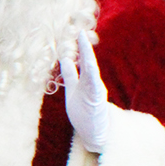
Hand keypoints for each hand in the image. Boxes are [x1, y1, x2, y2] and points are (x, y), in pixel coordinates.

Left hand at [59, 32, 109, 152]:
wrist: (96, 133)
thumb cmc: (85, 113)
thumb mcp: (73, 90)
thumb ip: (71, 74)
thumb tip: (67, 58)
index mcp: (83, 81)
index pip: (80, 62)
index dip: (79, 49)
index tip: (78, 33)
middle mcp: (91, 84)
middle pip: (88, 63)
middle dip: (85, 48)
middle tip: (81, 32)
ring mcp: (95, 93)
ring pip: (92, 72)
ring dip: (88, 58)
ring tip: (85, 45)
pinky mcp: (97, 102)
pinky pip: (95, 87)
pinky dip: (92, 77)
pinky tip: (90, 67)